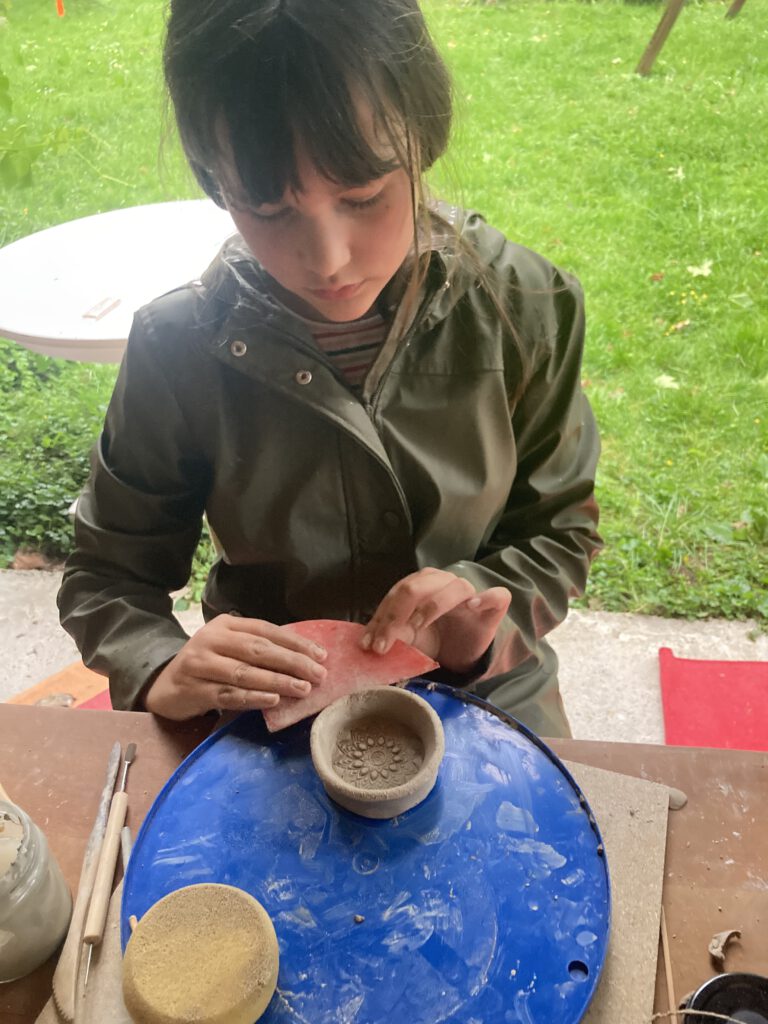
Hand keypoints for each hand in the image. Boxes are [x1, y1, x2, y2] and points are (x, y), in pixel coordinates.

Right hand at [143, 614, 326, 719]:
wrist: (165, 685)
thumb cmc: (209, 665)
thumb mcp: (229, 648)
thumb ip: (258, 649)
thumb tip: (306, 659)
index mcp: (226, 624)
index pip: (266, 630)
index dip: (296, 642)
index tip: (321, 655)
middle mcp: (212, 640)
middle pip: (258, 650)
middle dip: (292, 662)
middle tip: (318, 674)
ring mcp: (200, 664)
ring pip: (245, 672)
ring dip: (277, 681)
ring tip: (302, 689)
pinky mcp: (194, 689)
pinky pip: (229, 694)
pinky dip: (253, 698)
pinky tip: (273, 701)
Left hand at [361, 568, 510, 673]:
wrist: (465, 651)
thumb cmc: (436, 639)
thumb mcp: (409, 639)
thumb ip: (393, 634)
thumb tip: (369, 641)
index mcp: (420, 584)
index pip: (396, 595)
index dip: (381, 619)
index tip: (370, 644)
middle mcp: (443, 581)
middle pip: (417, 588)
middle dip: (396, 616)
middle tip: (384, 646)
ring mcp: (470, 591)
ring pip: (452, 588)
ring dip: (432, 607)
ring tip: (416, 627)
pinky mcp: (494, 605)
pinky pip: (495, 595)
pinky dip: (484, 598)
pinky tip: (472, 607)